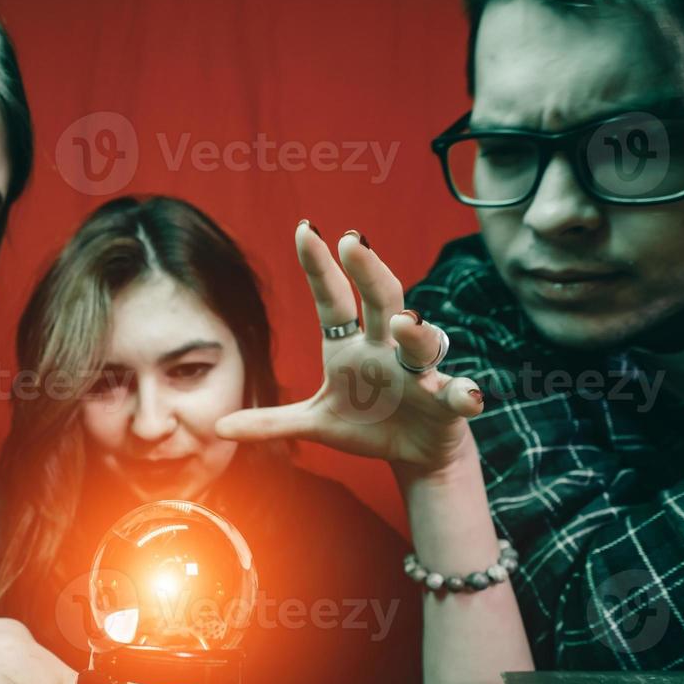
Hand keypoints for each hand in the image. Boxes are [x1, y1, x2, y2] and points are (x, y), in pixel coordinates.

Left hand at [215, 222, 483, 474]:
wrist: (415, 455)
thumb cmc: (368, 425)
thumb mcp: (314, 423)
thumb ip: (271, 421)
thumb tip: (217, 426)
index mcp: (350, 345)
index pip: (332, 298)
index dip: (319, 266)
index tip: (305, 229)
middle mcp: (386, 348)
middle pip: (381, 300)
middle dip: (369, 271)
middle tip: (353, 241)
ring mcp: (418, 372)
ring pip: (420, 343)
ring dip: (416, 332)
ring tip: (406, 322)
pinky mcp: (446, 403)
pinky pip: (455, 394)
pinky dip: (463, 393)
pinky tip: (466, 395)